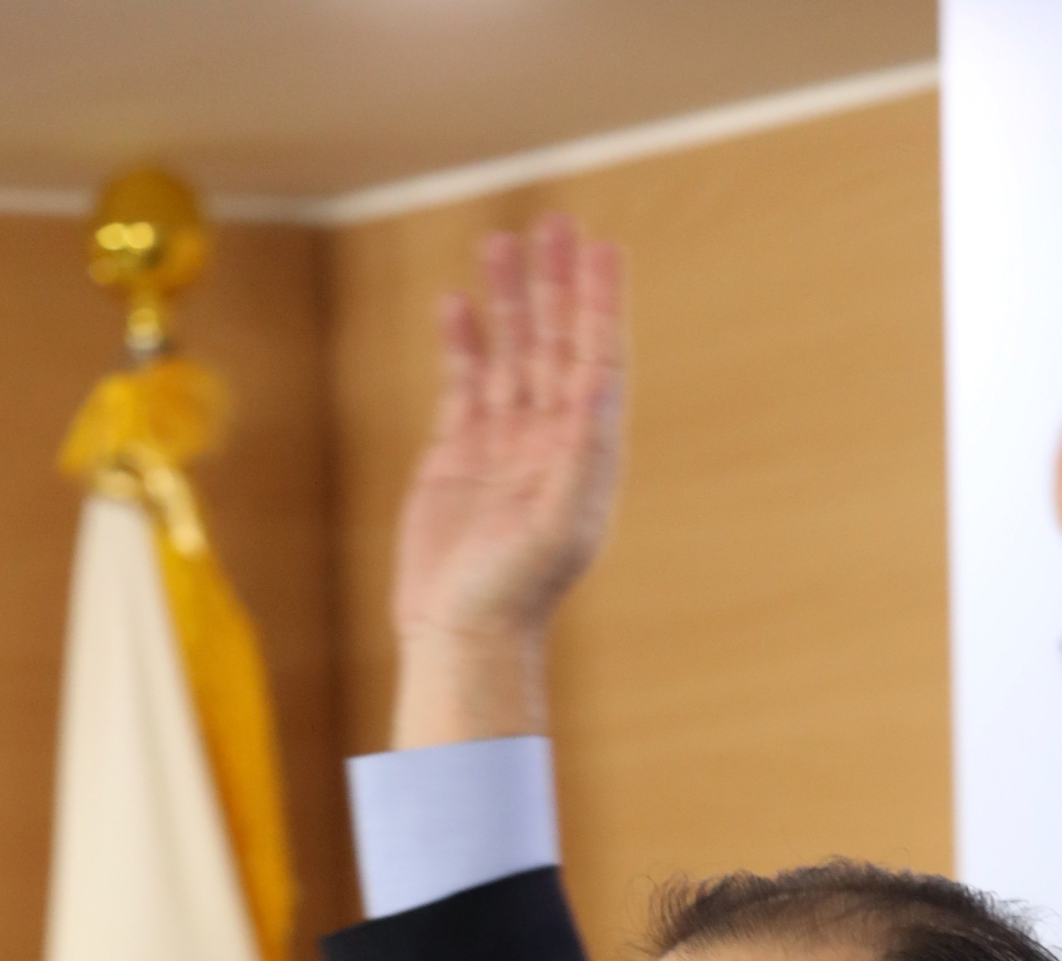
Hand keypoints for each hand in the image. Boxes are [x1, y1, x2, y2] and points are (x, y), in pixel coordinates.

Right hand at [391, 215, 626, 745]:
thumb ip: (580, 454)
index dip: (600, 303)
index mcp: (585, 455)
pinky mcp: (459, 459)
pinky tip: (458, 305)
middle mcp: (550, 444)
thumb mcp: (556, 526)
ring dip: (508, 301)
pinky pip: (465, 386)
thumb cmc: (515, 594)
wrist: (462, 638)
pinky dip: (464, 344)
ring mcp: (504, 448)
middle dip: (556, 284)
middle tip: (554, 222)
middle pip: (557, 345)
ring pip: (510, 356)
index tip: (603, 247)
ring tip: (500, 242)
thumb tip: (597, 382)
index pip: (598, 360)